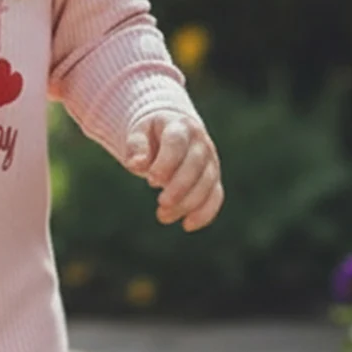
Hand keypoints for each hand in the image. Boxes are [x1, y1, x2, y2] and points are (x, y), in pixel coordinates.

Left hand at [125, 112, 222, 231]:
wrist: (173, 132)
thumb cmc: (152, 134)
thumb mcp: (139, 133)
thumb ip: (136, 146)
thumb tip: (135, 164)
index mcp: (180, 127)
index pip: (177, 142)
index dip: (167, 162)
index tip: (151, 180)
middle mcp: (200, 143)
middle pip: (196, 164)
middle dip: (180, 187)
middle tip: (161, 203)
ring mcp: (210, 161)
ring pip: (206, 183)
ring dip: (187, 203)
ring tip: (163, 216)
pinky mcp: (213, 179)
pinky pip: (216, 196)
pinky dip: (205, 213)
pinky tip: (187, 225)